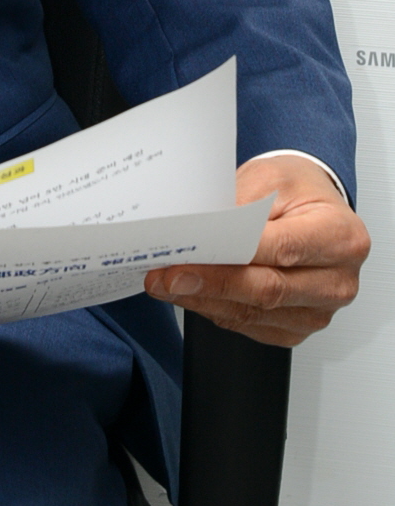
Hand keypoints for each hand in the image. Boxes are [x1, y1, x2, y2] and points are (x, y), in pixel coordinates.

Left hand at [145, 153, 369, 346]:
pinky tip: (192, 293)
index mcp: (339, 237)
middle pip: (267, 290)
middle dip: (209, 283)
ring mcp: (318, 310)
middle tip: (165, 276)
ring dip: (204, 299)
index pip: (280, 250)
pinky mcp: (296, 327)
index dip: (231, 256)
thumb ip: (239, 204)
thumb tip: (199, 231)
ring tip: (166, 282)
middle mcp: (336, 281)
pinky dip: (216, 309)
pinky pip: (251, 324)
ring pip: (254, 313)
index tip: (187, 253)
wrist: (314, 208)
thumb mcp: (270, 177)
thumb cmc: (297, 191)